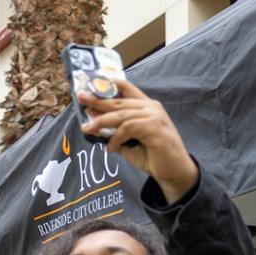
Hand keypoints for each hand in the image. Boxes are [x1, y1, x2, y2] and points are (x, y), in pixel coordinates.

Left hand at [79, 78, 198, 203]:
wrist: (174, 171)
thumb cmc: (152, 156)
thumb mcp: (129, 141)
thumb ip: (114, 131)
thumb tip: (92, 125)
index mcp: (147, 106)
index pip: (127, 88)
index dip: (109, 83)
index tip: (91, 83)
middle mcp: (151, 107)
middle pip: (119, 100)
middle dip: (97, 99)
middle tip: (81, 98)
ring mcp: (154, 116)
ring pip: (121, 114)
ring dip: (101, 121)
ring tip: (87, 129)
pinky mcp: (155, 128)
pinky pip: (128, 128)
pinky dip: (116, 138)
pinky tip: (111, 148)